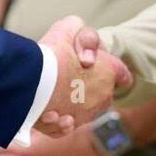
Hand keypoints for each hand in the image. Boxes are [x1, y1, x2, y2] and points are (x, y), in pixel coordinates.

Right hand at [34, 15, 131, 136]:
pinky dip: (57, 119)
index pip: (124, 75)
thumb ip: (83, 35)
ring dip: (70, 103)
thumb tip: (86, 52)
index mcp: (110, 71)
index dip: (111, 69)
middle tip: (66, 75)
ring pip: (81, 109)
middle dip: (87, 86)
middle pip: (101, 92)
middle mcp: (103, 96)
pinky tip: (47, 110)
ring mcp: (86, 114)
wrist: (31, 81)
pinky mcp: (67, 128)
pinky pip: (64, 124)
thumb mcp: (70, 27)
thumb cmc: (52, 52)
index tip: (97, 67)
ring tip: (51, 93)